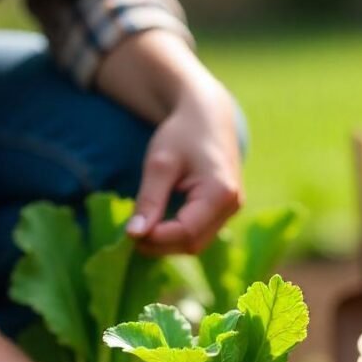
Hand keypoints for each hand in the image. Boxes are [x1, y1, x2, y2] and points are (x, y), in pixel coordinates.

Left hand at [126, 83, 242, 254]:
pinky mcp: (223, 213)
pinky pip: (198, 234)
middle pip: (192, 243)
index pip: (186, 232)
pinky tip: (159, 221)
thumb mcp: (160, 163)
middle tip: (132, 232)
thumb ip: (148, 200)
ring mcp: (230, 212)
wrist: (208, 118)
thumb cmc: (182, 134)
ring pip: (195, 243)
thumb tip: (134, 235)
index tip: (129, 233)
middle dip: (160, 243)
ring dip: (166, 242)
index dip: (156, 238)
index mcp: (221, 192)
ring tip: (143, 225)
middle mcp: (232, 207)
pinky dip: (175, 234)